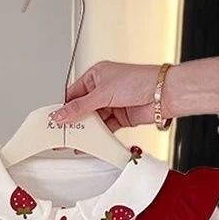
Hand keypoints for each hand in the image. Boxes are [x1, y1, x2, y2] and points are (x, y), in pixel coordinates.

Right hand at [49, 57, 218, 129]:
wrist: (163, 95)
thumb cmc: (140, 81)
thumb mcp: (103, 93)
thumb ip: (79, 108)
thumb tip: (60, 114)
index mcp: (96, 75)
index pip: (73, 94)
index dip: (64, 108)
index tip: (55, 122)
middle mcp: (103, 89)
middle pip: (81, 109)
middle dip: (73, 123)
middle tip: (62, 135)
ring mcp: (111, 104)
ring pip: (92, 121)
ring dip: (85, 132)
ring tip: (76, 141)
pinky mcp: (119, 118)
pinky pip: (103, 129)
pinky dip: (97, 137)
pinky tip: (91, 143)